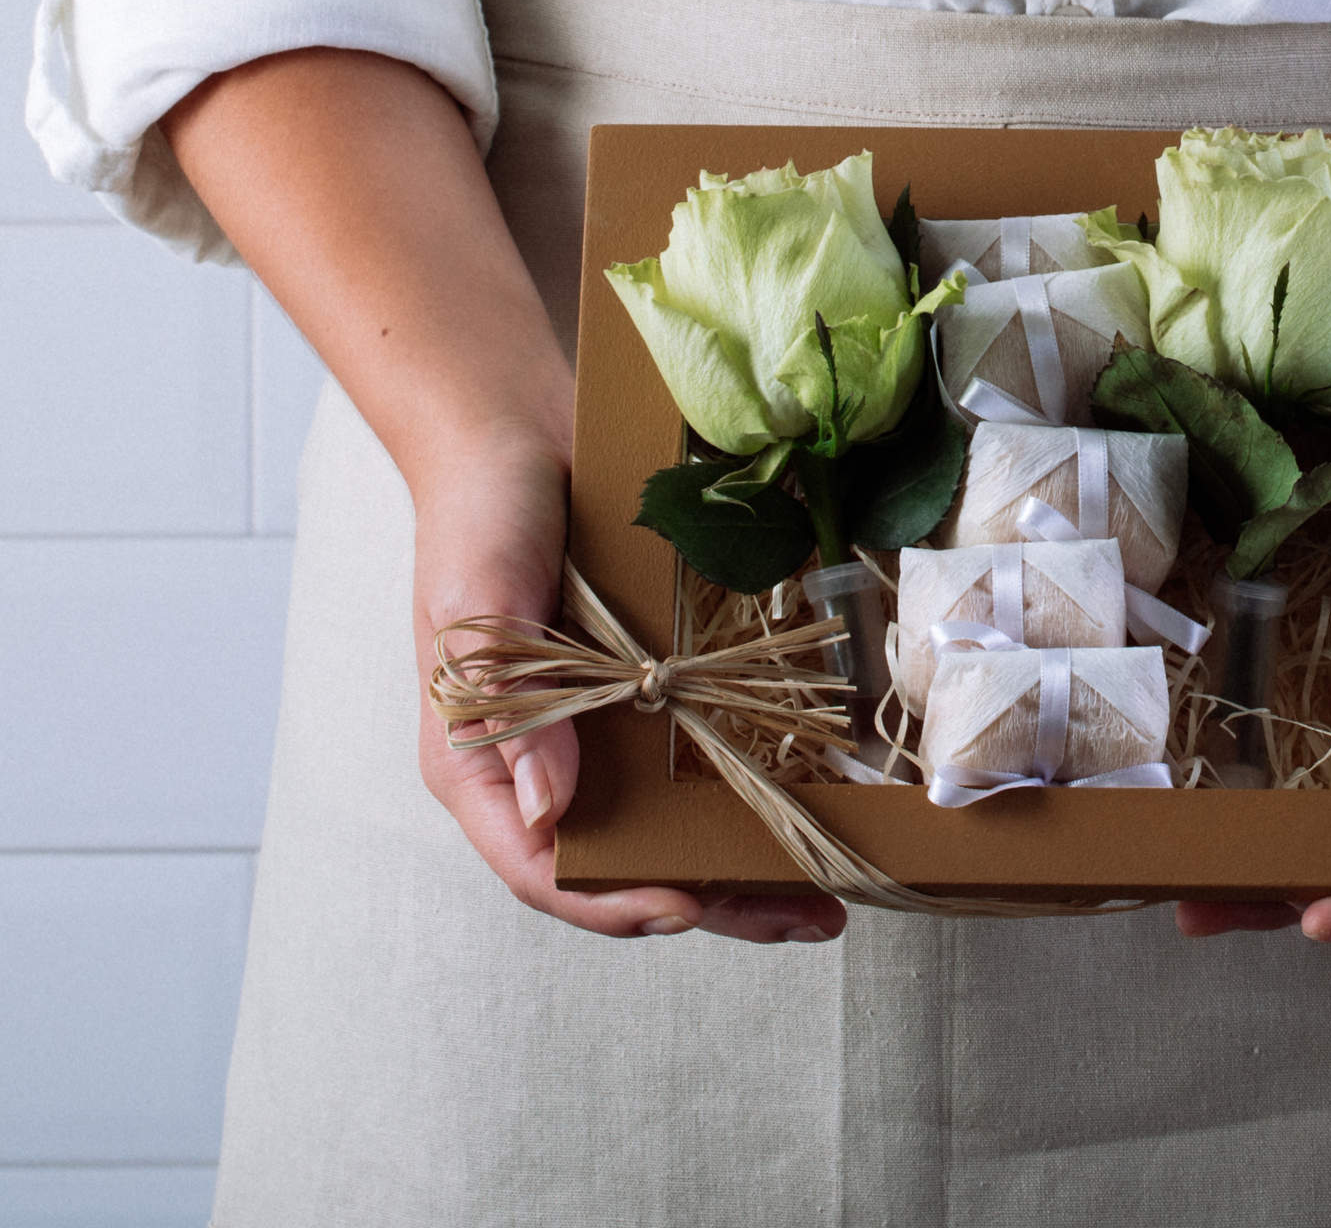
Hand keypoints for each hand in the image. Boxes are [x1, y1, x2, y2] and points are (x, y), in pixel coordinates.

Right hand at [410, 419, 846, 944]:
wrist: (521, 436)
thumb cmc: (479, 516)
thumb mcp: (478, 600)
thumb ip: (507, 697)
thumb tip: (546, 808)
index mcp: (484, 764)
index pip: (540, 868)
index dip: (613, 901)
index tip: (687, 906)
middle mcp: (545, 768)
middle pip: (625, 868)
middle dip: (714, 903)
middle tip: (805, 919)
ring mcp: (603, 737)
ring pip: (673, 830)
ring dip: (746, 868)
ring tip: (828, 897)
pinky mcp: (650, 699)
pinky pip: (700, 765)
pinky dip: (752, 796)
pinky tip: (813, 810)